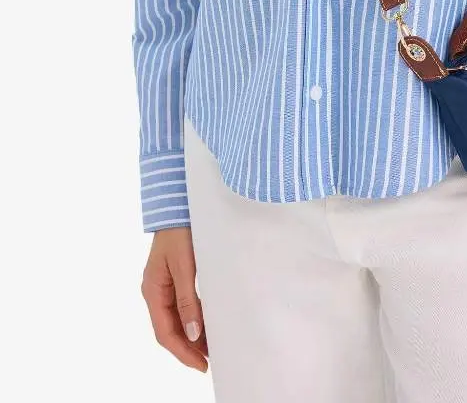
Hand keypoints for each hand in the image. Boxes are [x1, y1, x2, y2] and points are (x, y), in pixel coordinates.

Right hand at [141, 226, 208, 372]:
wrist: (178, 204)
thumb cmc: (180, 231)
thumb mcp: (185, 266)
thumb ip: (188, 300)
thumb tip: (192, 334)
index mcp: (153, 290)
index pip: (165, 332)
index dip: (182, 351)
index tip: (201, 365)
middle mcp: (155, 291)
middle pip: (169, 329)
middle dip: (187, 348)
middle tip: (209, 362)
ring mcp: (164, 285)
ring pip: (175, 319)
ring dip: (191, 335)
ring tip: (211, 348)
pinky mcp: (174, 277)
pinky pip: (181, 306)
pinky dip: (193, 319)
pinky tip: (205, 325)